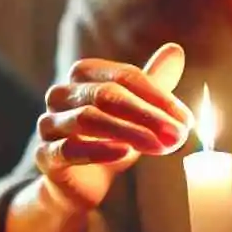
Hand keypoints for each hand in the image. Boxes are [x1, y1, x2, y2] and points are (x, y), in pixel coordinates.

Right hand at [35, 42, 192, 208]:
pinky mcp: (45, 155)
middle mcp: (61, 93)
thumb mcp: (136, 112)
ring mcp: (49, 123)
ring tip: (158, 146)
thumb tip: (176, 49)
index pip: (125, 76)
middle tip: (178, 134)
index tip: (186, 120)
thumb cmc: (110, 139)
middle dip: (147, 114)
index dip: (159, 96)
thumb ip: (154, 83)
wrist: (79, 182)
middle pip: (107, 94)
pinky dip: (98, 150)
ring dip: (129, 132)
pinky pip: (68, 149)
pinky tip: (124, 154)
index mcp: (84, 74)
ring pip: (88, 119)